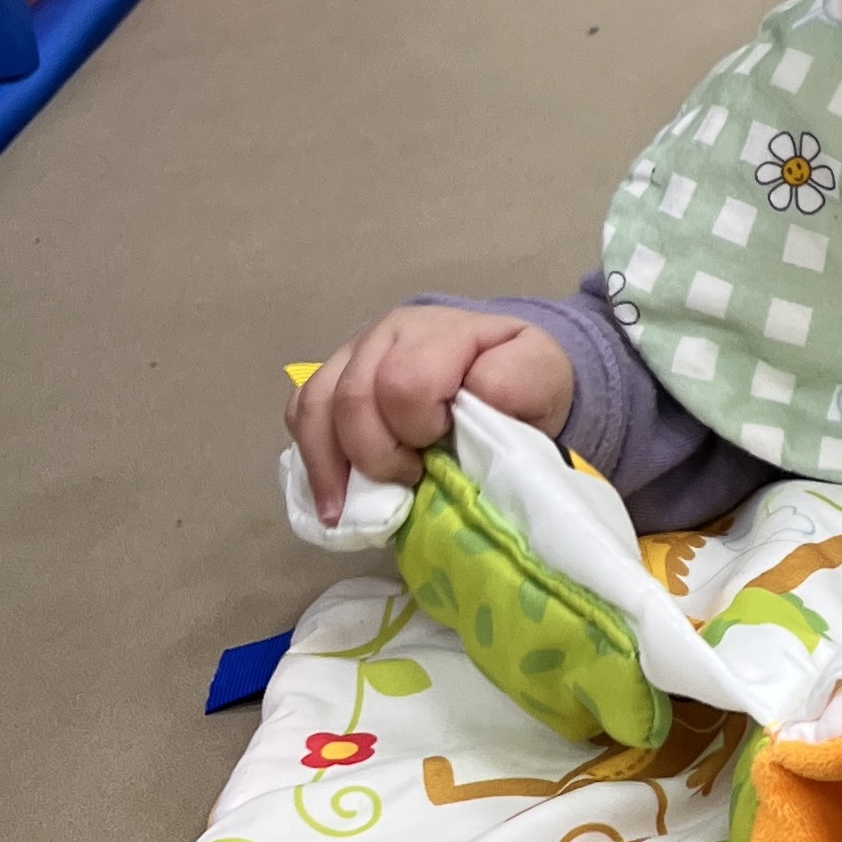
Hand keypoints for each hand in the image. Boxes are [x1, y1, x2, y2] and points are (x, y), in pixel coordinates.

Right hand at [286, 307, 573, 528]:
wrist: (502, 369)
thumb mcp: (540, 378)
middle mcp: (389, 333)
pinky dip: (311, 456)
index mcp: (441, 332)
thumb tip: (470, 397)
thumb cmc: (519, 383)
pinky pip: (301, 412)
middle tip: (410, 479)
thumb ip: (514, 384)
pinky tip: (331, 495)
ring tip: (346, 509)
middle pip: (353, 399)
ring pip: (317, 406)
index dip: (418, 429)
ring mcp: (354, 353)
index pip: (405, 383)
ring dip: (331, 464)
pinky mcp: (333, 378)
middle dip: (377, 454)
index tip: (442, 451)